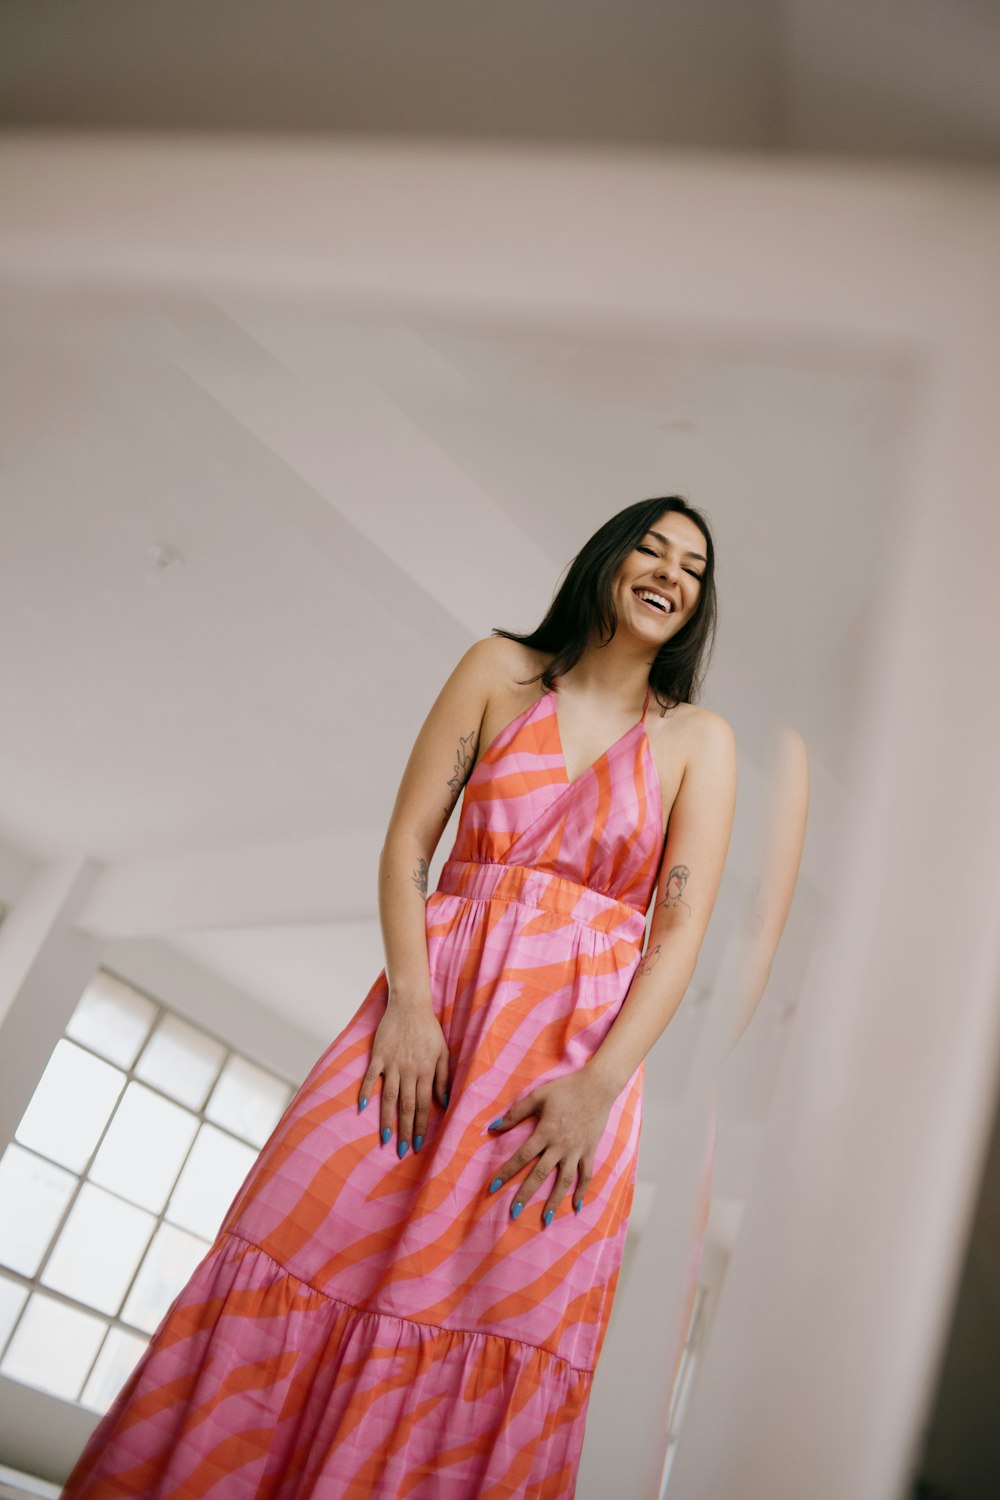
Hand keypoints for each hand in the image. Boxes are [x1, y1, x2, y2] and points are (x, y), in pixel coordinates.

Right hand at [360, 993, 449, 1158]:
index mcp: (425, 1072)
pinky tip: (362, 1107)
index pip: (424, 1105)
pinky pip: (371, 1076)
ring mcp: (392, 1063)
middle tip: (403, 1151)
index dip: (422, 1126)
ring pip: (389, 1096)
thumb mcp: (443, 1053)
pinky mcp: (378, 1055)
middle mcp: (409, 1071)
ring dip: (387, 1119)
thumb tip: (444, 1102)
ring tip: (385, 1139)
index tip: (420, 1145)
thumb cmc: (429, 1029)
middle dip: (406, 1130)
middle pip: (407, 1106)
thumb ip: (442, 1078)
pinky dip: (366, 1091)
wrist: (410, 1005)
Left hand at [485, 1067, 617, 1225]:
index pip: (521, 1157)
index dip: (506, 1173)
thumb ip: (516, 1113)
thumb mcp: (538, 1096)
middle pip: (540, 1174)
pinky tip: (576, 1207)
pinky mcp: (590, 1151)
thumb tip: (494, 1127)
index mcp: (545, 1132)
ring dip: (554, 1200)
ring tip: (545, 1219)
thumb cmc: (565, 1089)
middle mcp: (560, 1145)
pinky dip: (582, 1192)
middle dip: (526, 1195)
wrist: (597, 1086)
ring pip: (564, 1181)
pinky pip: (586, 1175)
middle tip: (513, 1213)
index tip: (493, 1188)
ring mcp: (576, 1151)